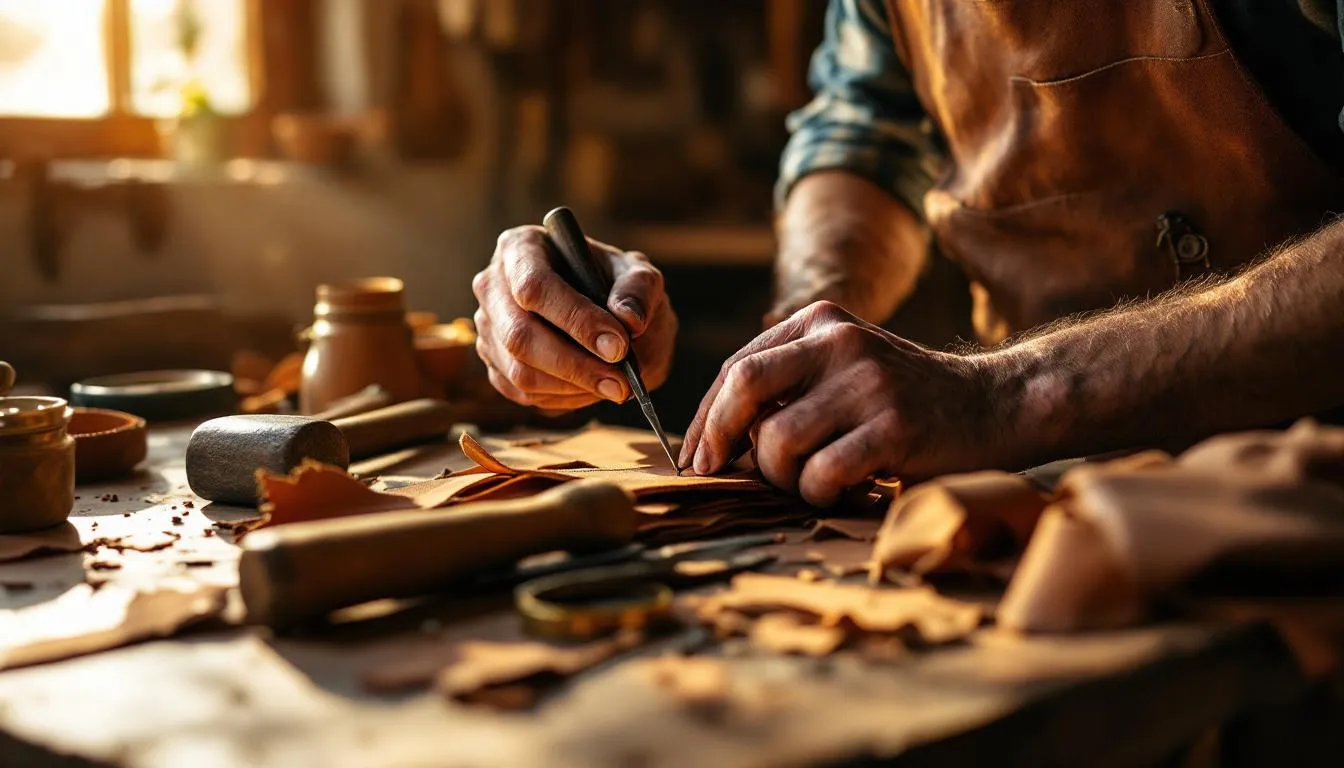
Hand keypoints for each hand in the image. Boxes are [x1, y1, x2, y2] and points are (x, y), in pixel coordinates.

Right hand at [473, 226, 676, 411]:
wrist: (607, 317)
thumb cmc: (616, 287)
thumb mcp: (638, 276)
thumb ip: (639, 290)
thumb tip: (628, 319)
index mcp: (522, 248)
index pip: (534, 286)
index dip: (575, 319)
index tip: (618, 346)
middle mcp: (493, 286)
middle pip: (519, 335)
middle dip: (574, 364)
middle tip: (621, 381)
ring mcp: (489, 327)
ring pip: (519, 371)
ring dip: (573, 386)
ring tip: (615, 387)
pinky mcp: (495, 363)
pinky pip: (522, 392)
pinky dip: (563, 397)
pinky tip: (592, 388)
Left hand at [679, 301, 999, 505]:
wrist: (996, 403)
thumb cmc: (906, 398)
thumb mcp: (847, 366)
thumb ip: (790, 382)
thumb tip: (714, 436)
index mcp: (821, 323)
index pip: (738, 368)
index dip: (704, 417)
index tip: (693, 456)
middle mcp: (841, 343)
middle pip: (744, 387)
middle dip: (716, 437)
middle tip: (714, 472)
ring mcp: (869, 383)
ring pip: (778, 441)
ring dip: (783, 477)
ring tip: (814, 481)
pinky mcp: (894, 428)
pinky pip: (822, 474)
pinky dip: (821, 494)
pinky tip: (846, 490)